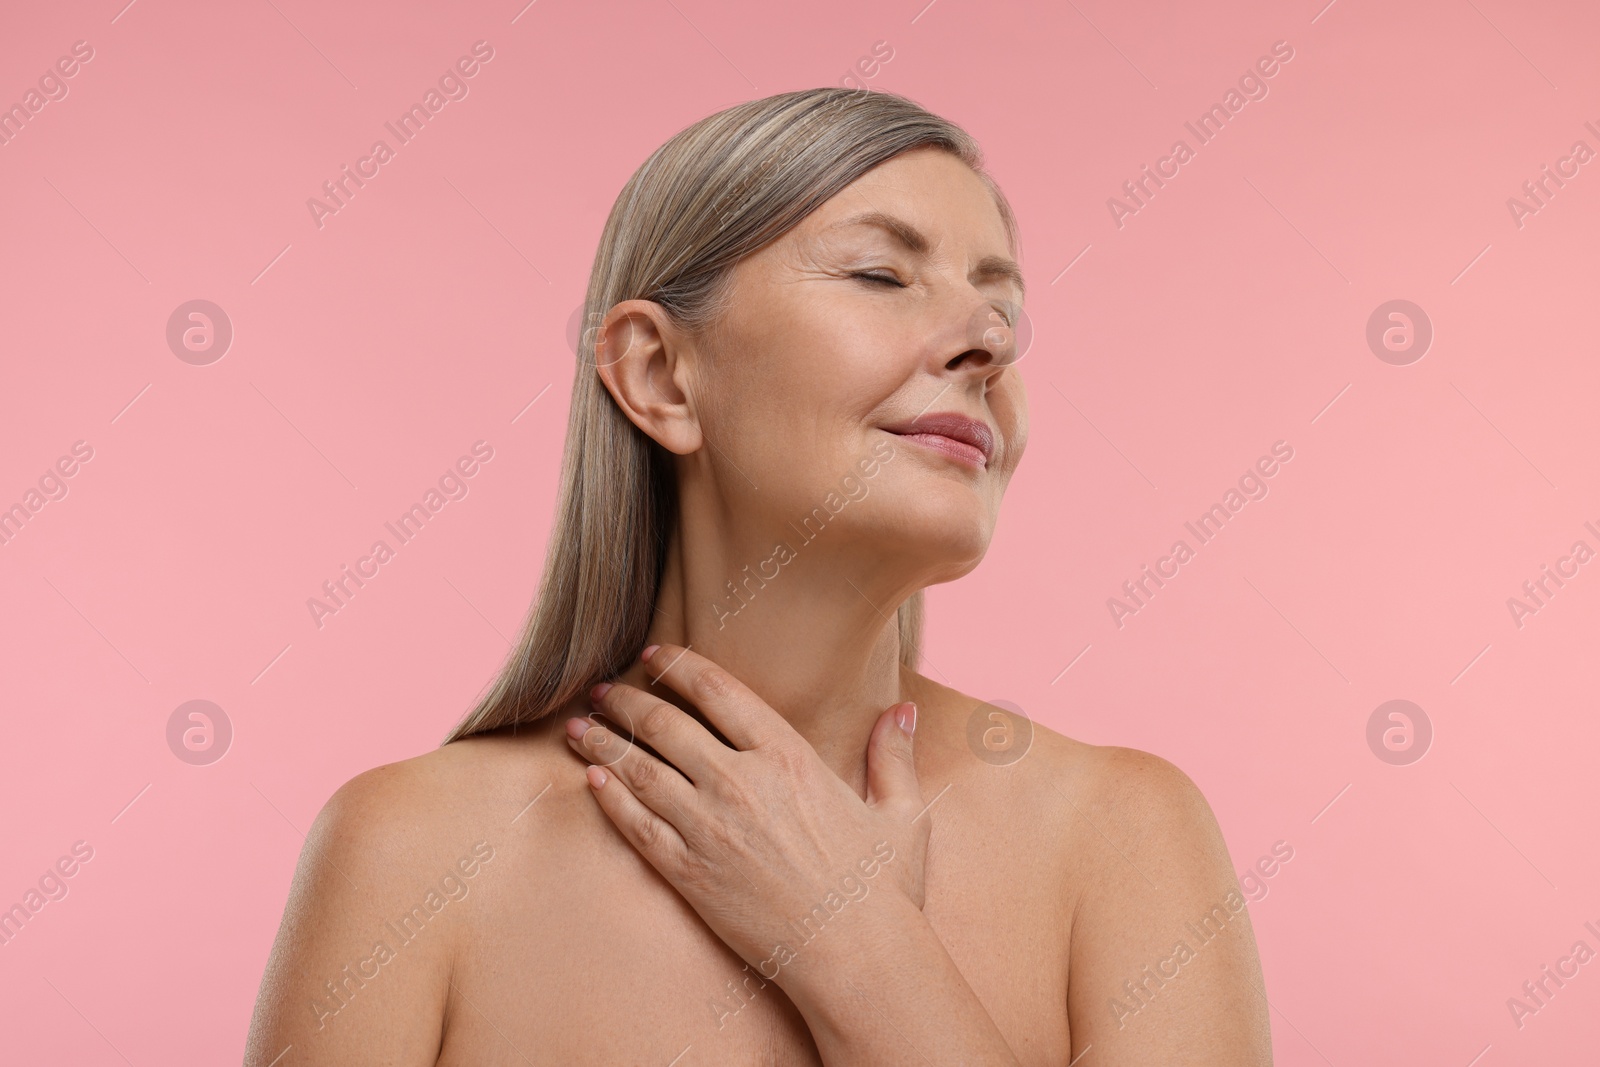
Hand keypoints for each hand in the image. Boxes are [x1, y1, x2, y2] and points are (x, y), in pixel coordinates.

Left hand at [564, 643, 929, 988]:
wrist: (856, 957)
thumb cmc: (883, 889)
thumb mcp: (901, 812)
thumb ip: (892, 755)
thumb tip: (901, 709)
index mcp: (788, 756)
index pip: (719, 692)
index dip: (679, 667)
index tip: (653, 656)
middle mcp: (741, 782)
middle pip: (666, 725)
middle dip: (627, 702)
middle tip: (602, 692)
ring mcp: (709, 828)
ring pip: (641, 770)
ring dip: (604, 745)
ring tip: (579, 729)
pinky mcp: (689, 874)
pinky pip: (637, 827)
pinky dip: (611, 800)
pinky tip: (593, 782)